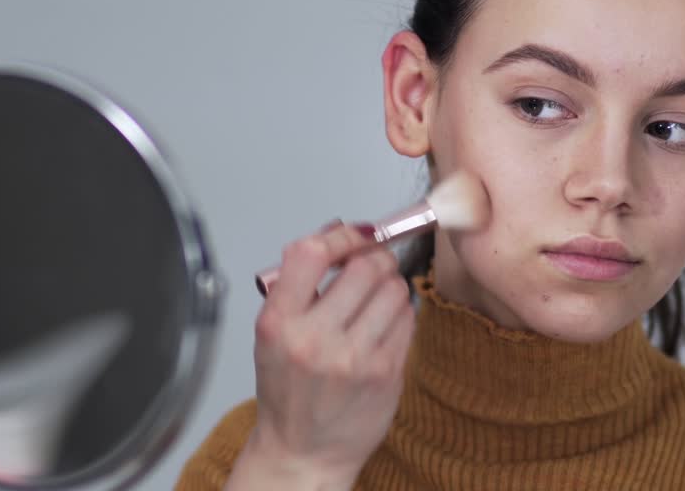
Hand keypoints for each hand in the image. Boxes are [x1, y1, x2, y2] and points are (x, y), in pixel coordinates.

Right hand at [232, 223, 414, 486]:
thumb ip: (301, 283)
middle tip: (371, 266)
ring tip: (374, 303)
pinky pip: (408, 318)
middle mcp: (314, 340)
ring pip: (394, 289)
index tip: (352, 235)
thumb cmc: (290, 390)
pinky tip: (383, 327)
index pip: (310, 253)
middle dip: (374, 258)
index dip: (340, 235)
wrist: (304, 451)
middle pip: (365, 266)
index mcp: (279, 323)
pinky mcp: (386, 373)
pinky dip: (400, 314)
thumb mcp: (276, 332)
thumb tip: (340, 232)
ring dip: (390, 287)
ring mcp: (353, 358)